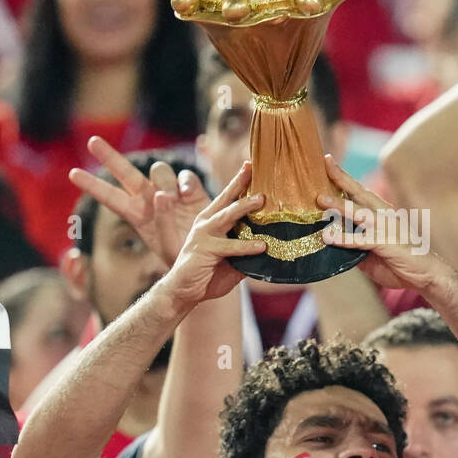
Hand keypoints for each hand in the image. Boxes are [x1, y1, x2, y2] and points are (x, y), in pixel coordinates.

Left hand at [69, 136, 207, 265]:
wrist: (210, 260)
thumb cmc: (183, 259)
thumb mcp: (168, 247)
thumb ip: (163, 220)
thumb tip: (163, 194)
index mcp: (137, 216)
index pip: (110, 198)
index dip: (92, 186)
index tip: (72, 174)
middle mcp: (150, 199)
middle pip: (126, 173)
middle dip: (109, 156)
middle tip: (92, 141)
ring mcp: (171, 193)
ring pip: (159, 170)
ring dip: (162, 180)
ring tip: (172, 199)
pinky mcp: (193, 191)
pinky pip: (185, 176)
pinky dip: (185, 182)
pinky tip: (187, 195)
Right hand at [162, 161, 266, 305]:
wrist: (183, 293)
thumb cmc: (208, 275)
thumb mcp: (233, 261)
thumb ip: (248, 251)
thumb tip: (274, 248)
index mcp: (212, 221)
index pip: (228, 197)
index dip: (240, 181)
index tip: (252, 165)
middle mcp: (206, 223)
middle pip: (226, 198)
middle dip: (241, 182)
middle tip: (257, 169)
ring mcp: (204, 235)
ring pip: (228, 216)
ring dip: (245, 206)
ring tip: (262, 200)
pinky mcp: (205, 250)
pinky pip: (230, 246)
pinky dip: (247, 246)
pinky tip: (262, 246)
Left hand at [317, 155, 447, 291]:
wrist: (427, 275)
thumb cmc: (399, 263)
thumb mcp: (371, 253)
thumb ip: (353, 245)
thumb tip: (331, 242)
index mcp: (382, 214)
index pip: (360, 193)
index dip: (344, 178)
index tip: (328, 162)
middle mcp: (385, 216)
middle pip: (361, 193)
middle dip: (342, 178)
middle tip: (325, 162)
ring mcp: (387, 228)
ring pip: (360, 213)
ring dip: (340, 205)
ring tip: (320, 199)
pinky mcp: (388, 244)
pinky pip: (363, 240)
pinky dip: (345, 238)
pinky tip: (330, 237)